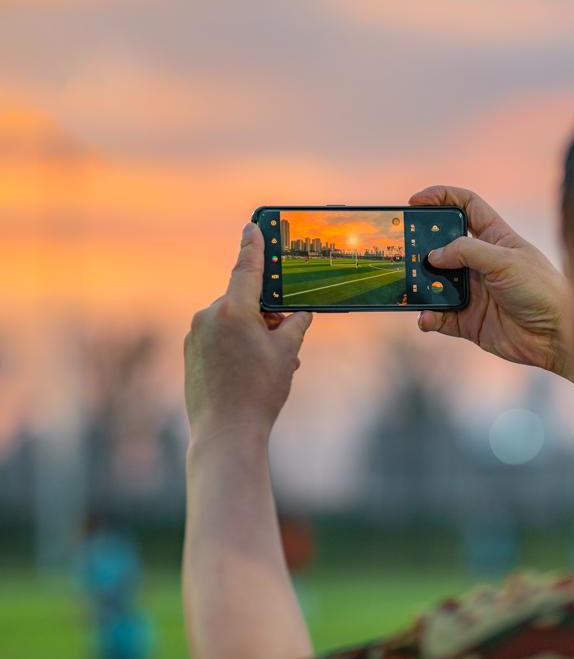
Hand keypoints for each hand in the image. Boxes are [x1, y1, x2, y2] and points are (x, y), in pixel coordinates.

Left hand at [184, 222, 312, 447]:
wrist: (225, 433)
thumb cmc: (259, 392)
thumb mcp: (285, 354)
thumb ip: (294, 326)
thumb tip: (299, 315)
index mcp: (233, 310)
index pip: (247, 268)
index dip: (254, 245)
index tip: (253, 226)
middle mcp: (208, 317)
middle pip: (244, 301)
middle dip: (266, 315)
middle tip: (287, 338)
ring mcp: (195, 335)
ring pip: (231, 323)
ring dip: (253, 334)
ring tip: (273, 366)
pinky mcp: (190, 353)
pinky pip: (217, 339)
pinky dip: (236, 346)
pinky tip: (250, 372)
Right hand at [409, 185, 572, 379]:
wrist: (555, 336)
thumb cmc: (541, 290)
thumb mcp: (505, 260)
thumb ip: (467, 251)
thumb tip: (433, 255)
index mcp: (495, 238)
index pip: (466, 206)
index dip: (442, 198)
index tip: (417, 200)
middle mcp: (481, 262)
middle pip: (443, 245)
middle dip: (422, 244)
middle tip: (403, 247)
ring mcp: (473, 291)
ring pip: (435, 282)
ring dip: (421, 285)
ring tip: (410, 285)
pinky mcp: (467, 319)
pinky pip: (439, 316)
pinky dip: (429, 317)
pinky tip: (427, 318)